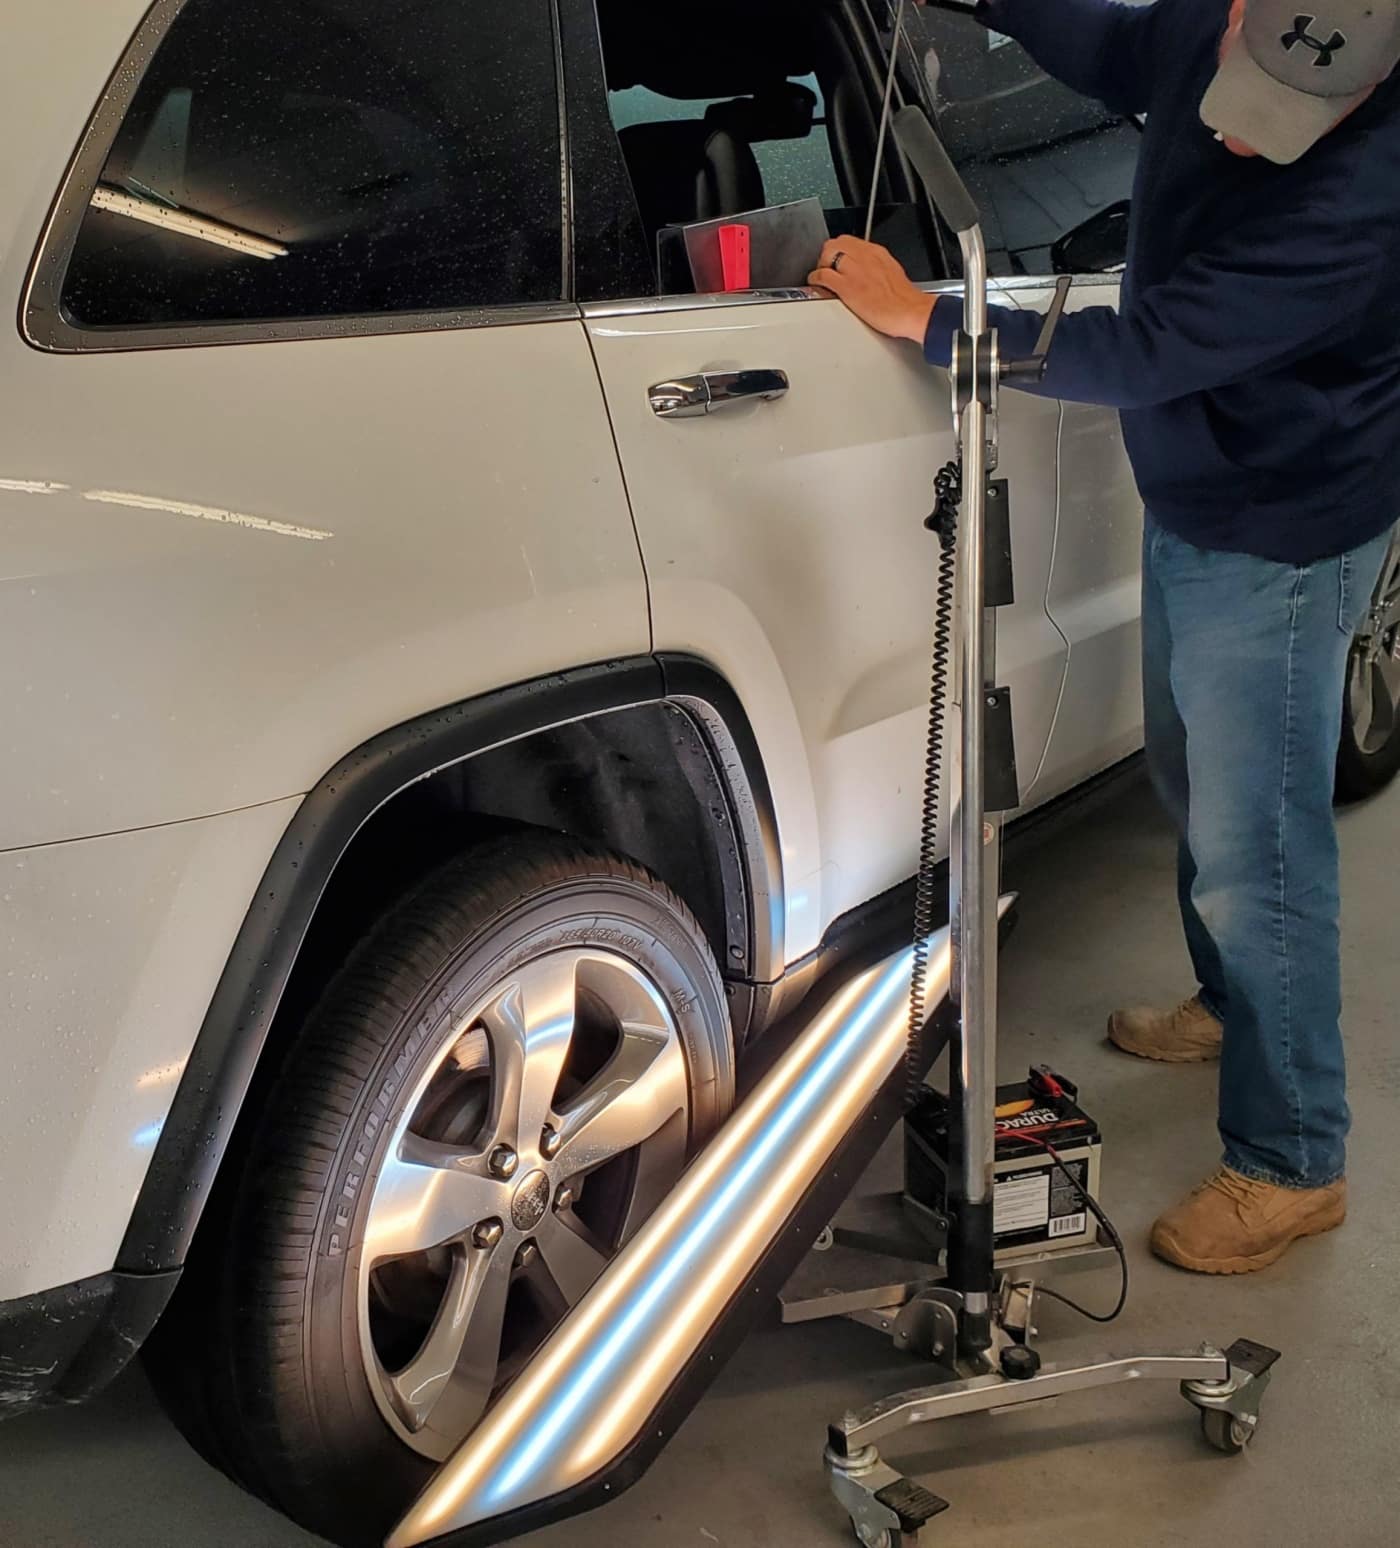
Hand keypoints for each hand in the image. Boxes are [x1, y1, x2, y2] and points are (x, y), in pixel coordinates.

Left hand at [808, 237, 936, 343]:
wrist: (909, 311)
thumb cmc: (904, 300)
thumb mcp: (892, 273)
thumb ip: (877, 268)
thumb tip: (868, 273)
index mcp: (877, 252)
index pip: (850, 241)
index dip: (839, 251)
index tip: (837, 261)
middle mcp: (864, 256)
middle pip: (836, 243)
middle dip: (828, 255)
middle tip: (827, 268)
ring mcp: (854, 270)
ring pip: (827, 254)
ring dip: (821, 265)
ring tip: (822, 277)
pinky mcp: (846, 286)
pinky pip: (822, 275)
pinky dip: (816, 279)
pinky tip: (817, 285)